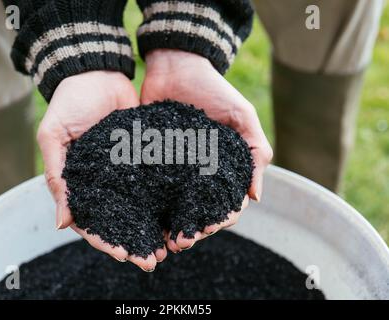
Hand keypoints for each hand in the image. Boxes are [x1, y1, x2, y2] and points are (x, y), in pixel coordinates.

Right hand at [37, 71, 163, 271]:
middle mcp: (106, 182)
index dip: (106, 240)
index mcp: (81, 184)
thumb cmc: (67, 103)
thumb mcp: (54, 137)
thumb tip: (61, 224)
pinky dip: (169, 197)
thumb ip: (58, 177)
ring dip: (155, 226)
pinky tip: (183, 210)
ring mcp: (127, 171)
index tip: (125, 254)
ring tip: (172, 244)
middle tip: (153, 260)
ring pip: (142, 205)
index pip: (92, 221)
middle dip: (136, 241)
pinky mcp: (146, 155)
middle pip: (121, 220)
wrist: (96, 72)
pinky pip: (158, 179)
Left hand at [141, 49, 272, 252]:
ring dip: (169, 226)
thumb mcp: (241, 116)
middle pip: (197, 212)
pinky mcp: (151, 161)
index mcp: (223, 168)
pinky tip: (139, 218)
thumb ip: (256, 152)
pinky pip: (150, 187)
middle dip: (192, 231)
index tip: (205, 230)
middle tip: (178, 243)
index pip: (226, 204)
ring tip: (159, 240)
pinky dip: (147, 206)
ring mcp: (174, 169)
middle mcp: (198, 174)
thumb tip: (256, 196)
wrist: (176, 66)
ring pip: (173, 207)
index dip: (218, 221)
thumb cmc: (214, 89)